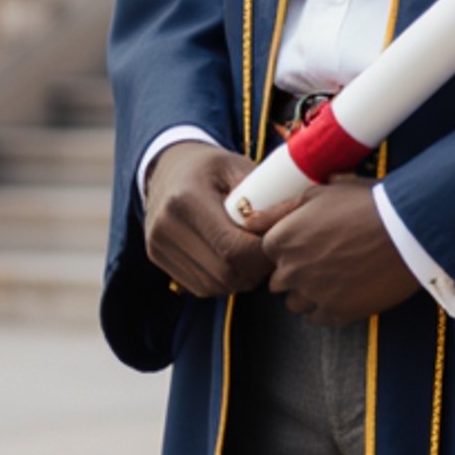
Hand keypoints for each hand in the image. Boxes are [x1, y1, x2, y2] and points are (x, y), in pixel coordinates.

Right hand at [143, 142, 271, 300]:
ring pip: (214, 286)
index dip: (264, 254)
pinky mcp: (157, 258)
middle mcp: (166, 227)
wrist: (167, 167)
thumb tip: (296, 218)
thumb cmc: (210, 167)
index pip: (233, 249)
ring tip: (252, 253)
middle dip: (256, 270)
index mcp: (187, 200)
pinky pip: (200, 287)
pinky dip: (223, 281)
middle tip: (271, 251)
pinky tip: (231, 259)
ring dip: (241, 278)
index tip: (280, 241)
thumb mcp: (236, 167)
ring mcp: (158, 246)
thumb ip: (262, 194)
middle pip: (225, 274)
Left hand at [263, 179, 417, 325]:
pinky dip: (326, 306)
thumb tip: (251, 218)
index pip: (267, 252)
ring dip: (307, 292)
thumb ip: (280, 209)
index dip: (288, 246)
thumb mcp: (320, 193)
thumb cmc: (366, 204)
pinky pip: (317, 317)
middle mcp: (291, 269)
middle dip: (295, 270)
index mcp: (282, 238)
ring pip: (294, 303)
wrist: (407, 230)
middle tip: (324, 258)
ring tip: (335, 277)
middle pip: (278, 280)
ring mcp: (312, 293)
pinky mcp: (336, 312)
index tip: (308, 242)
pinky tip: (344, 290)